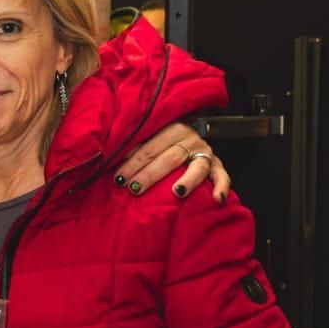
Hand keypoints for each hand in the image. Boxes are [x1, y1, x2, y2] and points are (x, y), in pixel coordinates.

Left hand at [114, 122, 228, 201]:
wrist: (189, 135)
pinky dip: (221, 186)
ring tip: (177, 193)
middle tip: (134, 188)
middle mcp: (190, 139)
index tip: (118, 178)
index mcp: (171, 129)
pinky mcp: (217, 166)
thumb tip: (106, 160)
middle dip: (150, 174)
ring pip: (196, 168)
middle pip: (169, 158)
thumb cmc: (160, 142)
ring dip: (187, 181)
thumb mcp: (148, 138)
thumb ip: (133, 147)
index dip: (132, 163)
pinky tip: (217, 199)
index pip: (149, 147)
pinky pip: (222, 176)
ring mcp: (205, 153)